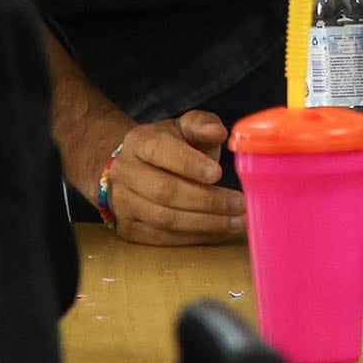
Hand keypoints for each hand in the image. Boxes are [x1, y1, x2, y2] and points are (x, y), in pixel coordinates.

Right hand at [106, 111, 246, 245]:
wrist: (136, 168)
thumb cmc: (171, 147)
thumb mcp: (186, 128)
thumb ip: (202, 124)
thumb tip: (217, 131)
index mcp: (139, 142)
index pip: (160, 151)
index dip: (189, 163)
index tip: (218, 173)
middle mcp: (125, 172)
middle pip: (165, 191)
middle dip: (207, 200)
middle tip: (239, 203)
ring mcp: (123, 202)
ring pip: (165, 219)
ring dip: (205, 223)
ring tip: (236, 221)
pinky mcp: (129, 228)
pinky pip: (163, 238)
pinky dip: (195, 237)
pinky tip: (219, 231)